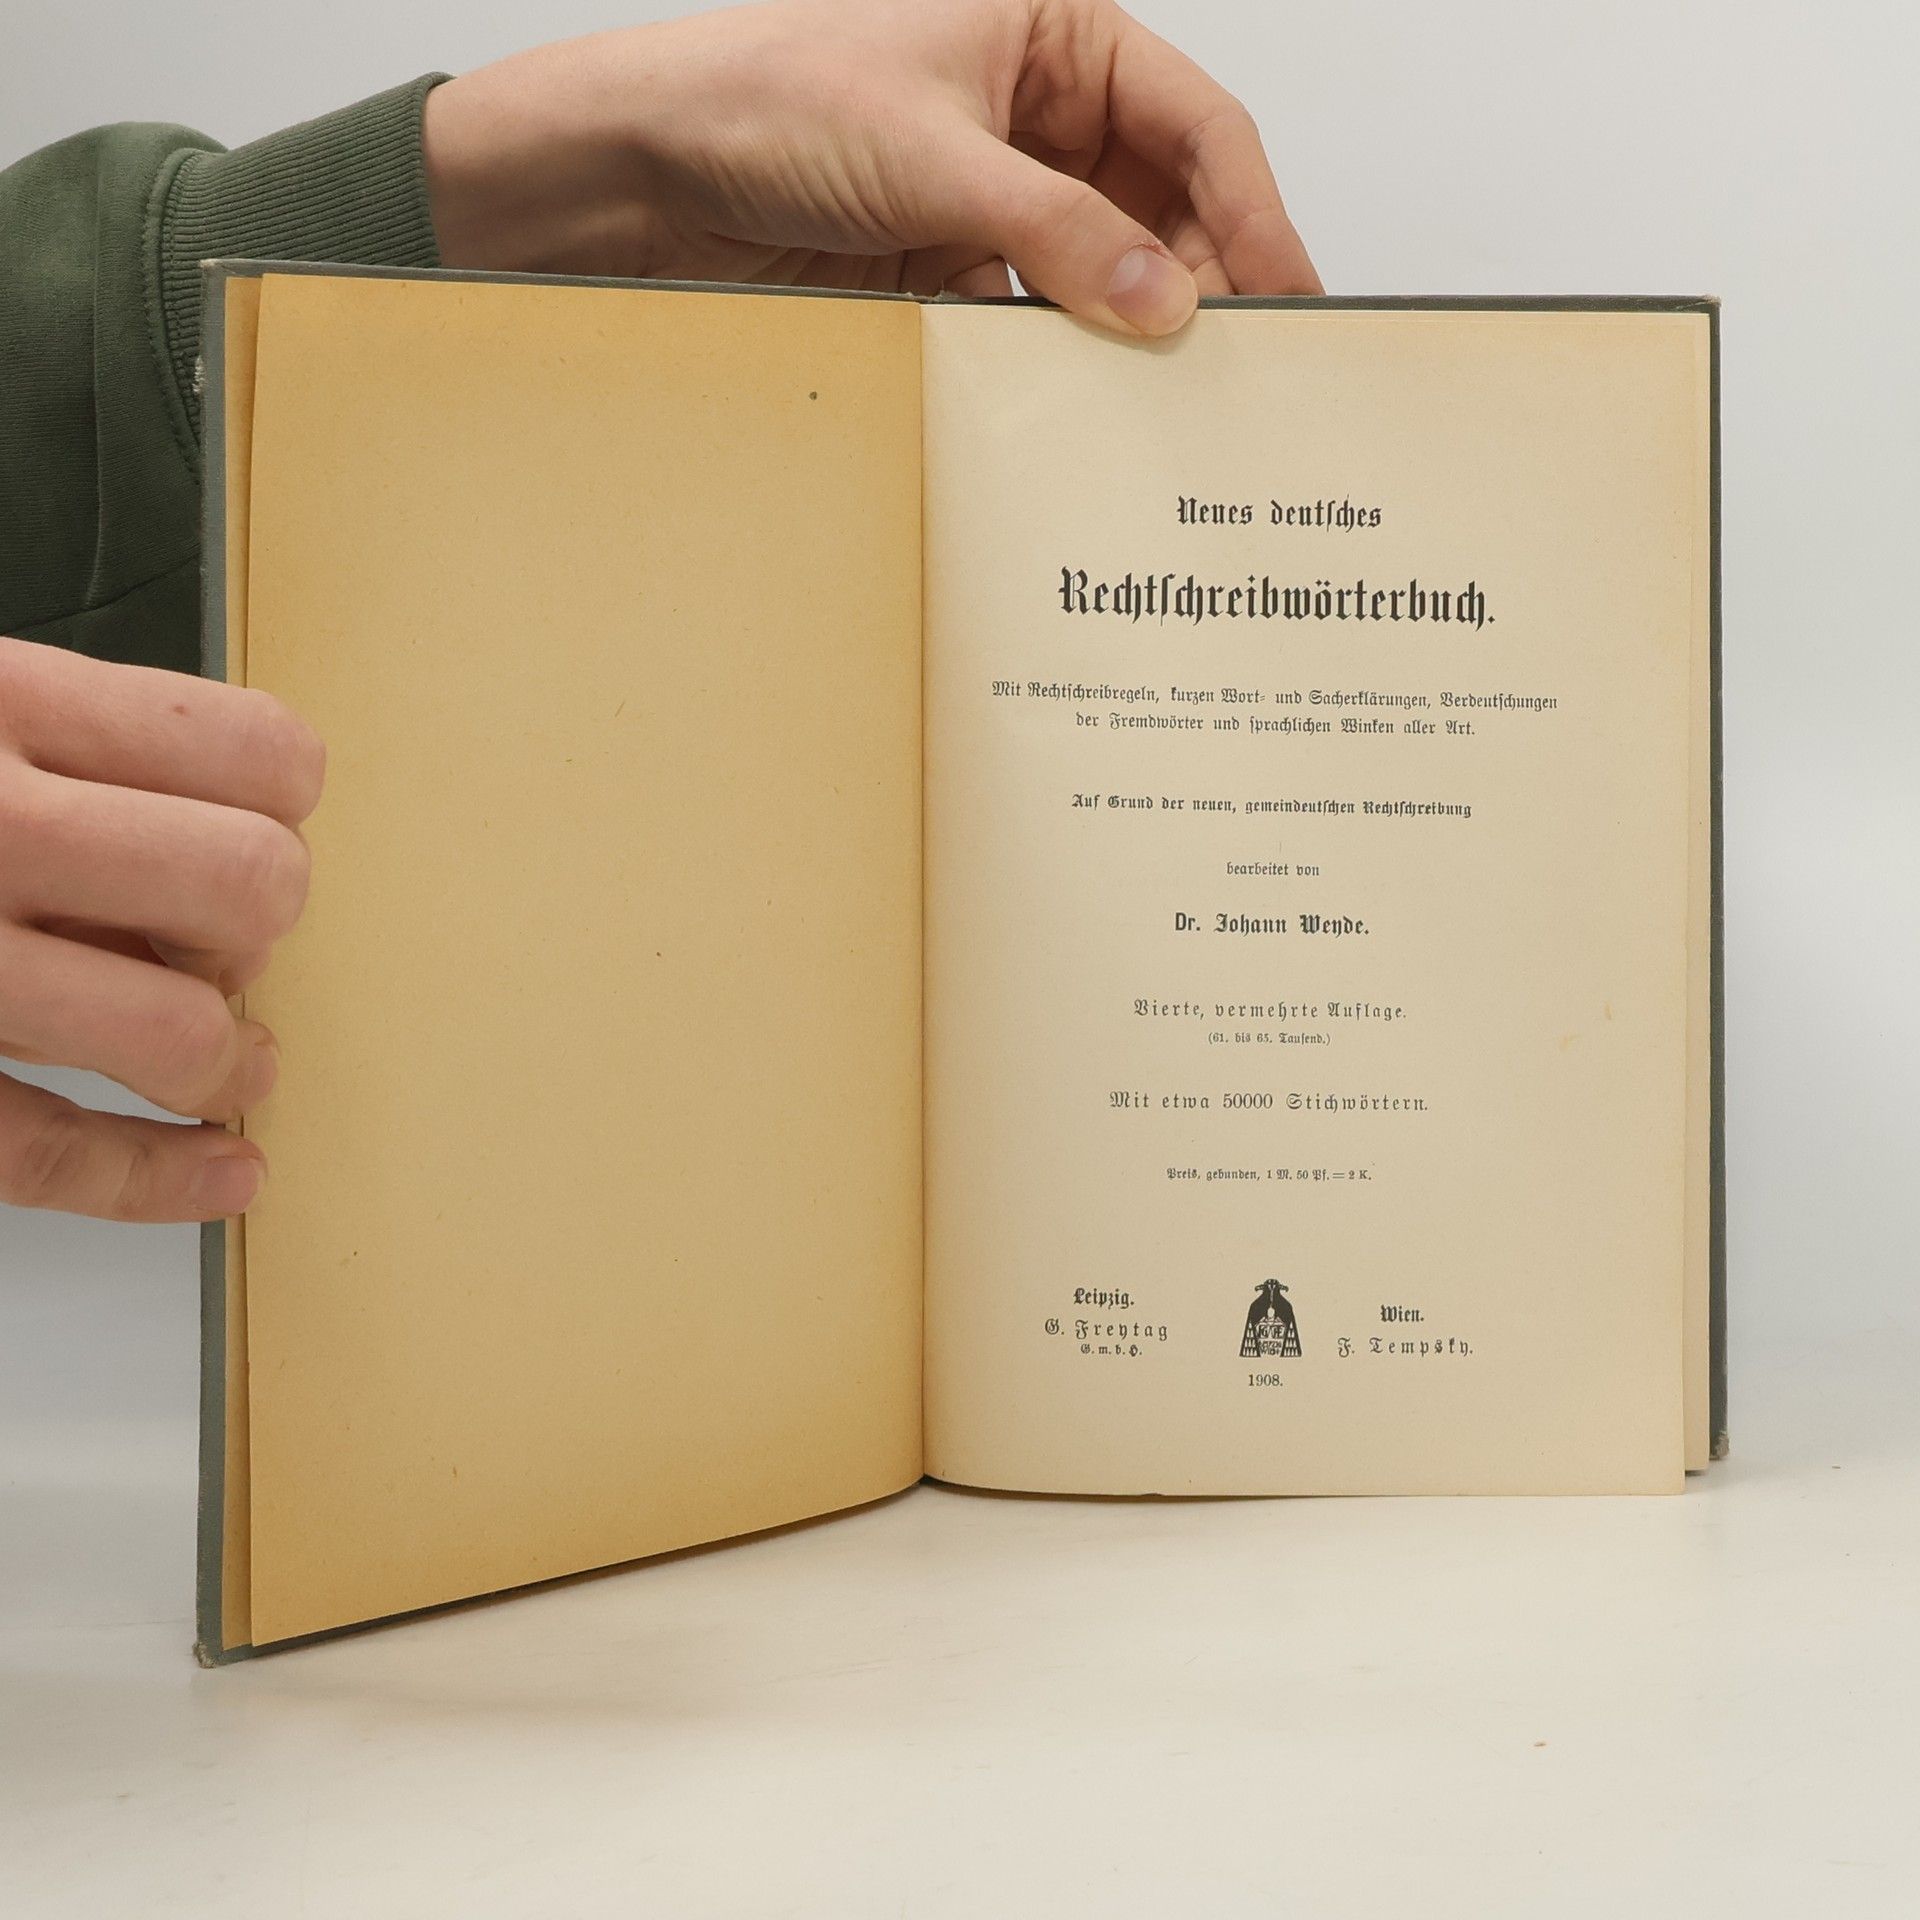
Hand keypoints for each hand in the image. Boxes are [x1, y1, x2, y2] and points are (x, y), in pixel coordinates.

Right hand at [0, 639, 322, 1220]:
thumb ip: (54, 742)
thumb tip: (222, 819)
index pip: (256, 754)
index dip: (281, 805)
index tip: (262, 825)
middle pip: (250, 887)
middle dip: (257, 926)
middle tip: (216, 939)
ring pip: (177, 1034)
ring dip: (223, 1059)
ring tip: (216, 1060)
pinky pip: (55, 1154)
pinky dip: (161, 1181)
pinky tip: (222, 1172)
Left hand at [423, 0, 1319, 337]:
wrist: (641, 173)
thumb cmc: (761, 98)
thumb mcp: (931, 156)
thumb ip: (1056, 232)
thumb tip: (1162, 299)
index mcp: (1052, 35)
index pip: (1194, 123)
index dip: (1251, 211)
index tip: (1288, 296)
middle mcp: (1035, 114)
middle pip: (1162, 206)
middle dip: (1200, 284)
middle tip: (1234, 372)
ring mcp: (997, 196)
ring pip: (1103, 270)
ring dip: (1130, 332)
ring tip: (1168, 401)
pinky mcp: (953, 266)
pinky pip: (1035, 319)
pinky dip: (1059, 362)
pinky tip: (1080, 404)